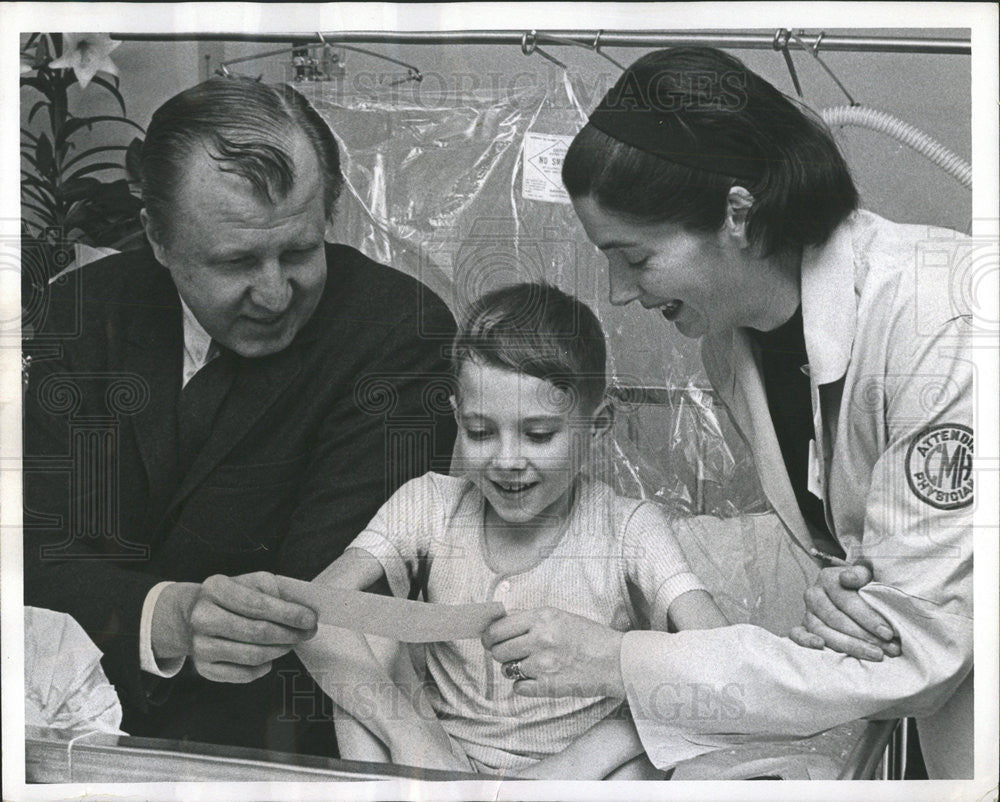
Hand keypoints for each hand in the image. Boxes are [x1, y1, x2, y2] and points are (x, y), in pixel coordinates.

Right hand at [152, 572, 317, 682]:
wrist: (195, 615)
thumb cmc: (233, 597)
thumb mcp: (252, 582)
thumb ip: (276, 591)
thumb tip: (302, 611)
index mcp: (215, 588)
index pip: (258, 604)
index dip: (288, 614)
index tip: (311, 619)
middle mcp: (203, 617)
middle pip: (256, 632)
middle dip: (289, 634)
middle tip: (307, 633)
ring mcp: (200, 645)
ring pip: (252, 655)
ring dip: (280, 650)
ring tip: (291, 643)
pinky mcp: (204, 667)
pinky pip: (243, 674)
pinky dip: (263, 668)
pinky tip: (270, 657)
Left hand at [482, 607, 624, 698]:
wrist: (615, 661)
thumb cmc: (589, 637)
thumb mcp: (560, 616)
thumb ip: (530, 618)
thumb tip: (501, 622)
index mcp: (542, 617)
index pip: (498, 628)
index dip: (489, 636)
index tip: (489, 640)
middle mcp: (540, 638)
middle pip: (498, 650)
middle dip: (500, 653)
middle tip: (510, 654)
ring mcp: (543, 664)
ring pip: (507, 669)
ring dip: (513, 669)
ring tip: (530, 665)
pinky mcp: (548, 686)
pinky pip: (518, 688)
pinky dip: (524, 685)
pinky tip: (537, 679)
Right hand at [790, 564, 900, 660]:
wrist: (848, 591)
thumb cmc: (861, 586)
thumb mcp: (866, 574)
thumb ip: (860, 574)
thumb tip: (848, 578)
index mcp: (828, 578)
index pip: (846, 600)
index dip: (867, 617)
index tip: (888, 633)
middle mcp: (813, 595)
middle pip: (836, 619)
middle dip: (864, 636)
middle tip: (888, 648)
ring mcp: (807, 612)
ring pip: (822, 631)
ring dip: (849, 646)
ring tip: (875, 654)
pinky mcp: (803, 627)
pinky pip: (798, 635)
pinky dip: (806, 641)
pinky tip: (821, 647)